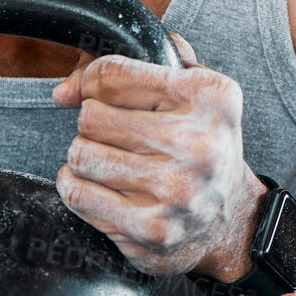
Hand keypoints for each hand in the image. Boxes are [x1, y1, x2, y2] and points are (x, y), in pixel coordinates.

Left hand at [52, 32, 263, 278]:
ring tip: (112, 159)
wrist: (230, 217)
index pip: (113, 75)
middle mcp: (198, 144)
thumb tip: (65, 91)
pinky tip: (102, 185)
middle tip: (113, 133)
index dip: (93, 82)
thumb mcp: (186, 87)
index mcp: (210, 98)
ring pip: (81, 155)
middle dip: (93, 122)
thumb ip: (129, 65)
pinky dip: (78, 186)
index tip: (97, 93)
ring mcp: (176, 192)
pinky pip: (78, 195)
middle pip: (91, 116)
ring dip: (86, 155)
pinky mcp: (153, 229)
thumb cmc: (198, 143)